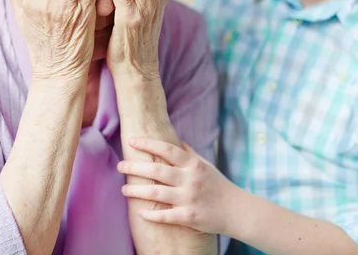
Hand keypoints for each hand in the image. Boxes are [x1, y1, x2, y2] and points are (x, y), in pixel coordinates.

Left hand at [117, 137, 235, 234]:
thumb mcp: (205, 165)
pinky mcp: (189, 217)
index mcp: (193, 165)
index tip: (132, 141)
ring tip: (123, 190)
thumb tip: (175, 139)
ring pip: (157, 194)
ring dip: (137, 192)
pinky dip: (152, 215)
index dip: (148, 144)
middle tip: (120, 166)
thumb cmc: (218, 185)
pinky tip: (140, 212)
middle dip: (135, 168)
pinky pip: (166, 216)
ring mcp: (189, 199)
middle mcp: (190, 180)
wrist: (237, 210)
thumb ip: (189, 153)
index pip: (167, 150)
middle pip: (157, 171)